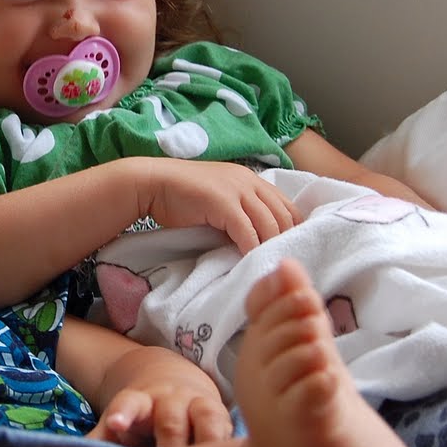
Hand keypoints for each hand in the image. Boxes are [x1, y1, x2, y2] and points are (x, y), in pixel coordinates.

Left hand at [87, 345, 232, 446]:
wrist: (175, 381)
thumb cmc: (142, 417)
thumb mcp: (120, 421)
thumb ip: (100, 439)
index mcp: (140, 402)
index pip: (129, 403)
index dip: (123, 414)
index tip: (115, 425)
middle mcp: (170, 401)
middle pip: (170, 422)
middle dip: (170, 446)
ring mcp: (198, 406)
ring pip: (207, 422)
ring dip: (208, 446)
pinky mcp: (222, 417)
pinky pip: (229, 433)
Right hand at [132, 158, 300, 252]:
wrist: (152, 183)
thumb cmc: (181, 196)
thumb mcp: (219, 200)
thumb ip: (239, 213)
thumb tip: (255, 240)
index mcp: (251, 179)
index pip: (287, 205)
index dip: (294, 229)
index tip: (291, 250)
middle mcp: (249, 181)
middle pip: (285, 215)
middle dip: (288, 241)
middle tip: (283, 264)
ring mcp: (237, 190)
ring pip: (270, 224)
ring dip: (272, 248)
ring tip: (270, 267)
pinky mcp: (223, 203)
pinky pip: (247, 231)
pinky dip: (252, 249)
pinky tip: (250, 262)